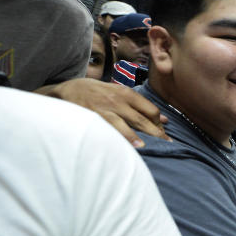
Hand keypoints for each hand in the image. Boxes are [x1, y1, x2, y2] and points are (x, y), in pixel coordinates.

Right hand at [41, 78, 167, 146]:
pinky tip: (122, 145)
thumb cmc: (97, 92)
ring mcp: (105, 110)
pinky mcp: (92, 118)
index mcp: (127, 93)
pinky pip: (107, 129)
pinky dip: (116, 137)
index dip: (159, 124)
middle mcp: (118, 101)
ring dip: (135, 136)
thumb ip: (140, 105)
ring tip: (145, 146)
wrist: (68, 89)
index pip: (150, 110)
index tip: (163, 134)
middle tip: (167, 144)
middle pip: (142, 119)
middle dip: (156, 133)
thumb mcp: (119, 92)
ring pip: (124, 125)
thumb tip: (163, 119)